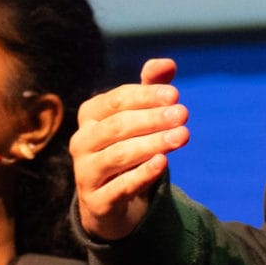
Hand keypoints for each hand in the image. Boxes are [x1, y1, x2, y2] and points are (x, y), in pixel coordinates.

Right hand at [71, 58, 190, 242]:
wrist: (112, 202)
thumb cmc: (127, 148)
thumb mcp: (138, 118)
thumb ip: (151, 89)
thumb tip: (168, 63)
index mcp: (90, 116)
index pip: (117, 100)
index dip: (146, 96)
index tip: (175, 95)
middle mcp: (82, 142)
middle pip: (118, 126)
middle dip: (152, 119)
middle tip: (183, 114)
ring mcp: (86, 173)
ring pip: (118, 155)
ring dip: (152, 144)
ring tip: (182, 136)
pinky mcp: (97, 201)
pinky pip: (120, 186)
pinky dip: (142, 174)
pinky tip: (162, 162)